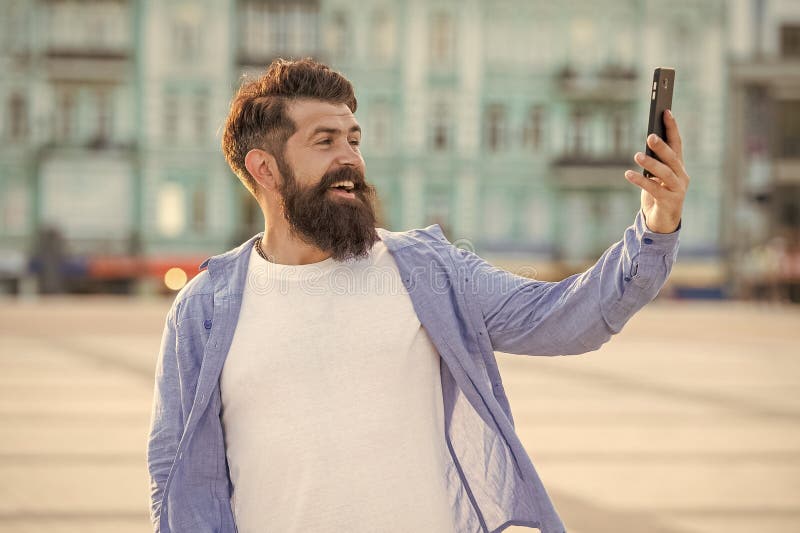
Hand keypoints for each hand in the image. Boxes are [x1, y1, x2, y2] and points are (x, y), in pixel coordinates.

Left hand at [624, 110, 688, 232]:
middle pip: (672, 158)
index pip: (677, 143)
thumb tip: (646, 144)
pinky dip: (640, 181)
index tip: (665, 111)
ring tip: (637, 156)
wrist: (662, 221)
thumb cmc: (658, 194)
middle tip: (650, 136)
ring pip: (665, 173)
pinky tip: (628, 174)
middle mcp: (681, 176)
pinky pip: (654, 189)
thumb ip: (654, 161)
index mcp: (679, 166)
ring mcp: (677, 189)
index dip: (672, 127)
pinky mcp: (669, 202)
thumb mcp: (656, 176)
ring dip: (651, 163)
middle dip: (662, 146)